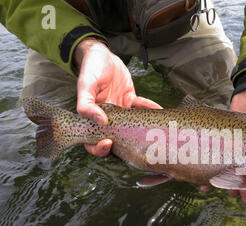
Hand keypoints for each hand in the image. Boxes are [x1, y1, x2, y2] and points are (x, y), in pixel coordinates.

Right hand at [73, 37, 161, 156]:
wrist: (101, 54)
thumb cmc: (90, 69)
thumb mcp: (84, 85)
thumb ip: (86, 104)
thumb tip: (100, 121)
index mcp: (92, 118)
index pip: (92, 141)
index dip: (99, 148)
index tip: (108, 143)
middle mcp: (107, 118)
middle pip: (115, 140)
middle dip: (125, 145)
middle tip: (136, 142)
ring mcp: (120, 111)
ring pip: (131, 127)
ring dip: (142, 130)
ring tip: (153, 131)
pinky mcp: (130, 100)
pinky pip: (141, 108)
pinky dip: (150, 108)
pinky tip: (158, 109)